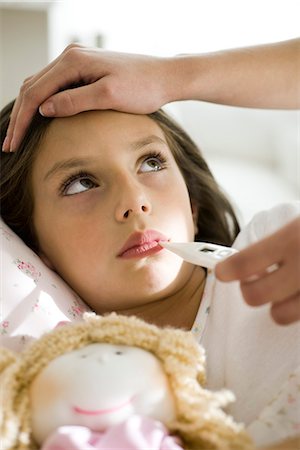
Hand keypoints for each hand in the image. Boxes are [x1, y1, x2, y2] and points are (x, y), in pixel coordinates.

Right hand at [3, 44, 170, 151]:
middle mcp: (71, 57)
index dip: (22, 121)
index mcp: (73, 62)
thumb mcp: (108, 97)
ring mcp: (77, 62)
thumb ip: (75, 101)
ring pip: (40, 86)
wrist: (165, 77)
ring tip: (18, 134)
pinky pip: (54, 86)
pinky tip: (38, 118)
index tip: (14, 143)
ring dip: (27, 110)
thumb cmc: (143, 87)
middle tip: (10, 144)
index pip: (35, 93)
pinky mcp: (84, 70)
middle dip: (19, 117)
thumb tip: (43, 109)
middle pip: (32, 87)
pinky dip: (42, 103)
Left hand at [215, 218, 299, 324]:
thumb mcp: (299, 225)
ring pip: (279, 316)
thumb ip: (278, 242)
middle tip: (259, 278)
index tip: (222, 271)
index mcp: (291, 239)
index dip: (226, 270)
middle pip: (254, 295)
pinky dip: (297, 307)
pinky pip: (299, 318)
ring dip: (278, 305)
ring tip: (287, 290)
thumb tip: (247, 261)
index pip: (244, 262)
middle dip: (250, 289)